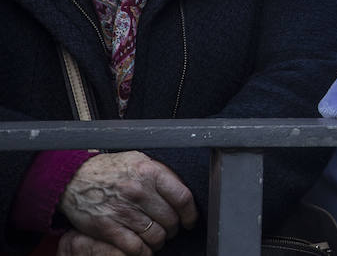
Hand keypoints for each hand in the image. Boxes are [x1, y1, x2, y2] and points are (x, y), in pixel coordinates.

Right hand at [59, 151, 196, 254]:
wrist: (75, 177)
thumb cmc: (110, 169)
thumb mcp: (139, 160)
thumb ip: (161, 173)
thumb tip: (182, 190)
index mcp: (150, 172)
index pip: (182, 198)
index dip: (190, 214)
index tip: (190, 220)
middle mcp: (138, 191)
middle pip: (170, 219)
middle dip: (174, 228)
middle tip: (171, 229)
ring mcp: (122, 210)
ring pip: (155, 235)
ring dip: (159, 241)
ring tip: (157, 238)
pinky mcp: (107, 227)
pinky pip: (134, 247)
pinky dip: (143, 252)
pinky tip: (144, 249)